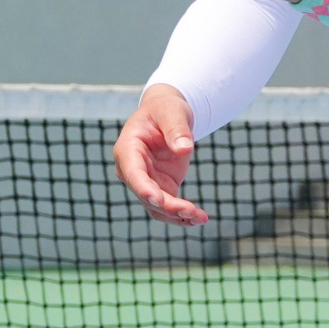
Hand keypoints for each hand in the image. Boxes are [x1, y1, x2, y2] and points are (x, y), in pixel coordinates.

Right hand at [114, 84, 207, 225]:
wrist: (168, 116)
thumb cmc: (165, 109)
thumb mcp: (172, 111)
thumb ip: (176, 128)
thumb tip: (184, 148)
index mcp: (128, 148)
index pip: (132, 173)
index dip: (143, 188)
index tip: (158, 200)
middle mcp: (131, 169)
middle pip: (145, 194)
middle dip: (167, 206)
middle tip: (191, 211)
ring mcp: (146, 181)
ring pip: (156, 207)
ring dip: (176, 215)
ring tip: (200, 218)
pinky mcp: (161, 187)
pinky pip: (168, 207)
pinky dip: (183, 215)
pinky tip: (200, 218)